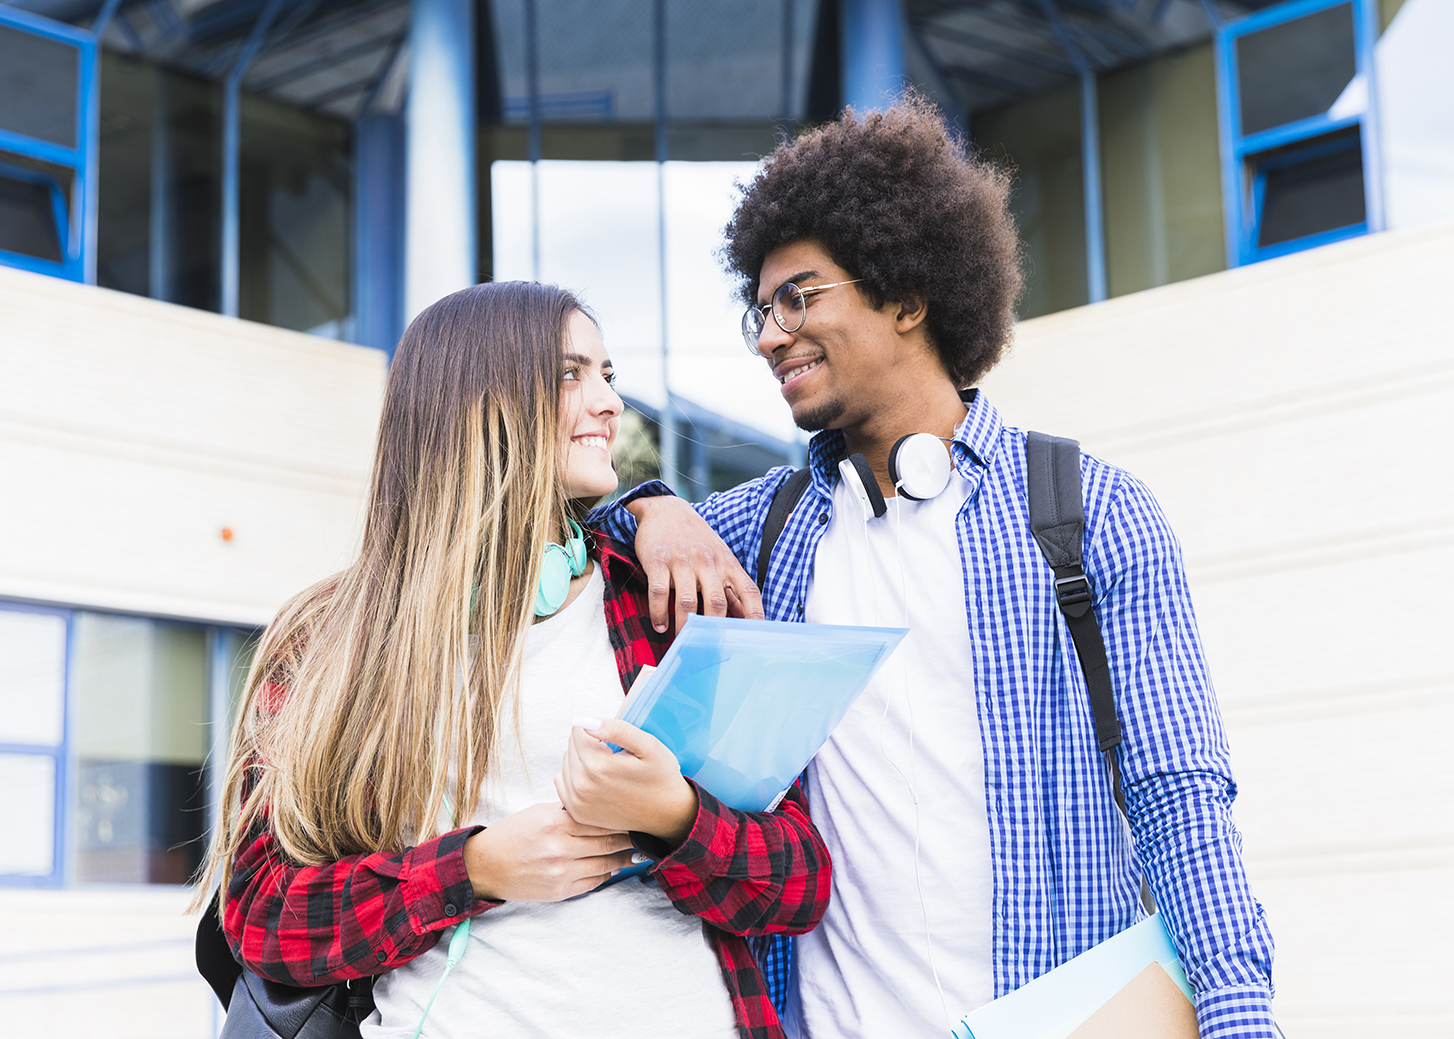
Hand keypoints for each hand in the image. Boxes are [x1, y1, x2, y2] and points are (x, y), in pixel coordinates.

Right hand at [462, 802, 636, 902]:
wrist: (486, 866)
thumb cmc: (513, 834)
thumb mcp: (538, 812)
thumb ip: (568, 811)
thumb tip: (600, 808)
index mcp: (555, 823)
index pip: (599, 818)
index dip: (620, 817)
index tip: (634, 813)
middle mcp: (560, 848)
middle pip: (607, 841)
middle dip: (628, 837)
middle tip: (644, 832)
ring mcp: (561, 872)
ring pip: (605, 864)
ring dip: (624, 858)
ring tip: (637, 851)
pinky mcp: (560, 891)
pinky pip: (593, 883)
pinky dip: (606, 874)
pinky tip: (615, 866)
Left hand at [554, 716, 698, 846]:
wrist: (666, 814)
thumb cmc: (660, 776)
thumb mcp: (648, 746)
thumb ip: (617, 729)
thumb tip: (584, 721)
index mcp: (597, 766)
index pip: (578, 730)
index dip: (598, 730)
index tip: (616, 743)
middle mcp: (581, 786)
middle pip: (571, 746)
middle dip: (590, 745)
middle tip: (615, 757)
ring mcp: (577, 802)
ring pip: (566, 763)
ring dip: (582, 760)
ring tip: (608, 769)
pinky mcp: (576, 812)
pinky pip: (562, 782)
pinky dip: (576, 777)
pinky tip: (597, 781)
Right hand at [627, 496, 764, 632]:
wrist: (666, 510)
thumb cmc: (696, 539)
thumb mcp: (719, 557)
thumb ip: (730, 587)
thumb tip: (745, 618)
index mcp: (727, 563)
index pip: (749, 591)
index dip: (755, 615)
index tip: (757, 636)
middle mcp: (708, 562)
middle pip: (717, 602)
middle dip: (713, 628)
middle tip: (707, 647)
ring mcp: (682, 561)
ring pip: (688, 601)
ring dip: (684, 625)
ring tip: (680, 640)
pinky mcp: (658, 560)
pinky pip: (659, 592)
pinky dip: (659, 613)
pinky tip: (659, 625)